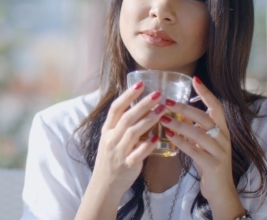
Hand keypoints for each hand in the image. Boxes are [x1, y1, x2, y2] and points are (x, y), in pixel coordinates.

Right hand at [91, 81, 165, 197]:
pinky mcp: (127, 164)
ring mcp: (118, 152)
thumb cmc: (111, 158)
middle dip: (143, 104)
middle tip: (158, 94)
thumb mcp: (110, 139)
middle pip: (127, 117)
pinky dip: (148, 145)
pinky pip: (138, 153)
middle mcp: (111, 139)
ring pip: (133, 133)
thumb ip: (122, 125)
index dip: (128, 95)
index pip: (116, 108)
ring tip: (162, 110)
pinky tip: (158, 137)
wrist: (104, 184)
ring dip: (148, 120)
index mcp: (107, 130)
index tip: (141, 83)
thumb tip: (140, 107)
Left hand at [159, 77, 244, 217]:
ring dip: (180, 124)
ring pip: (200, 133)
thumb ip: (195, 128)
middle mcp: (224, 138)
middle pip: (205, 117)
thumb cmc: (208, 163)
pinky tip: (169, 136)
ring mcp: (220, 152)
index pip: (216, 106)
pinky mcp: (213, 165)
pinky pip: (196, 151)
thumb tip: (178, 111)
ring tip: (162, 118)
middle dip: (185, 108)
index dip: (206, 92)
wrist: (220, 191)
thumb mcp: (203, 143)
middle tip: (166, 101)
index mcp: (222, 130)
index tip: (194, 78)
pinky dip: (182, 142)